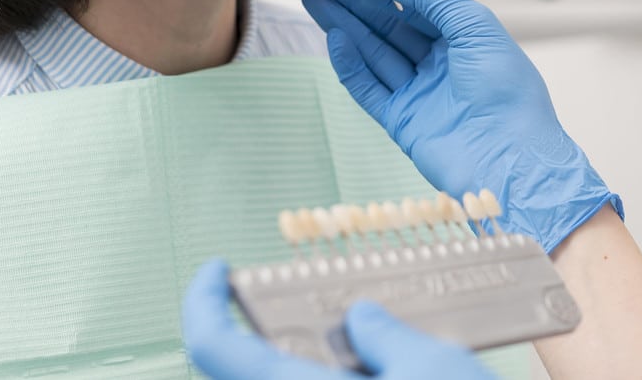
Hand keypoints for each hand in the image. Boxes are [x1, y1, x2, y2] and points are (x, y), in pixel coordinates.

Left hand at [182, 258, 495, 378]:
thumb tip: (361, 320)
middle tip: (309, 314)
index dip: (204, 303)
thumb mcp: (437, 368)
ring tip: (360, 354)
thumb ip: (387, 337)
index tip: (219, 272)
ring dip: (306, 369)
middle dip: (271, 339)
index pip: (214, 349)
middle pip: (251, 375)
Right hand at [301, 0, 619, 252]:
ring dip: (344, 25)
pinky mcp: (402, 121)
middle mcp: (441, 64)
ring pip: (374, 52)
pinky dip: (350, 64)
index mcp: (464, 38)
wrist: (512, 163)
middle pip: (389, 24)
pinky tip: (334, 38)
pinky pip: (368, 88)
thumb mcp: (473, 26)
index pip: (417, 4)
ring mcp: (420, 93)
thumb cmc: (507, 92)